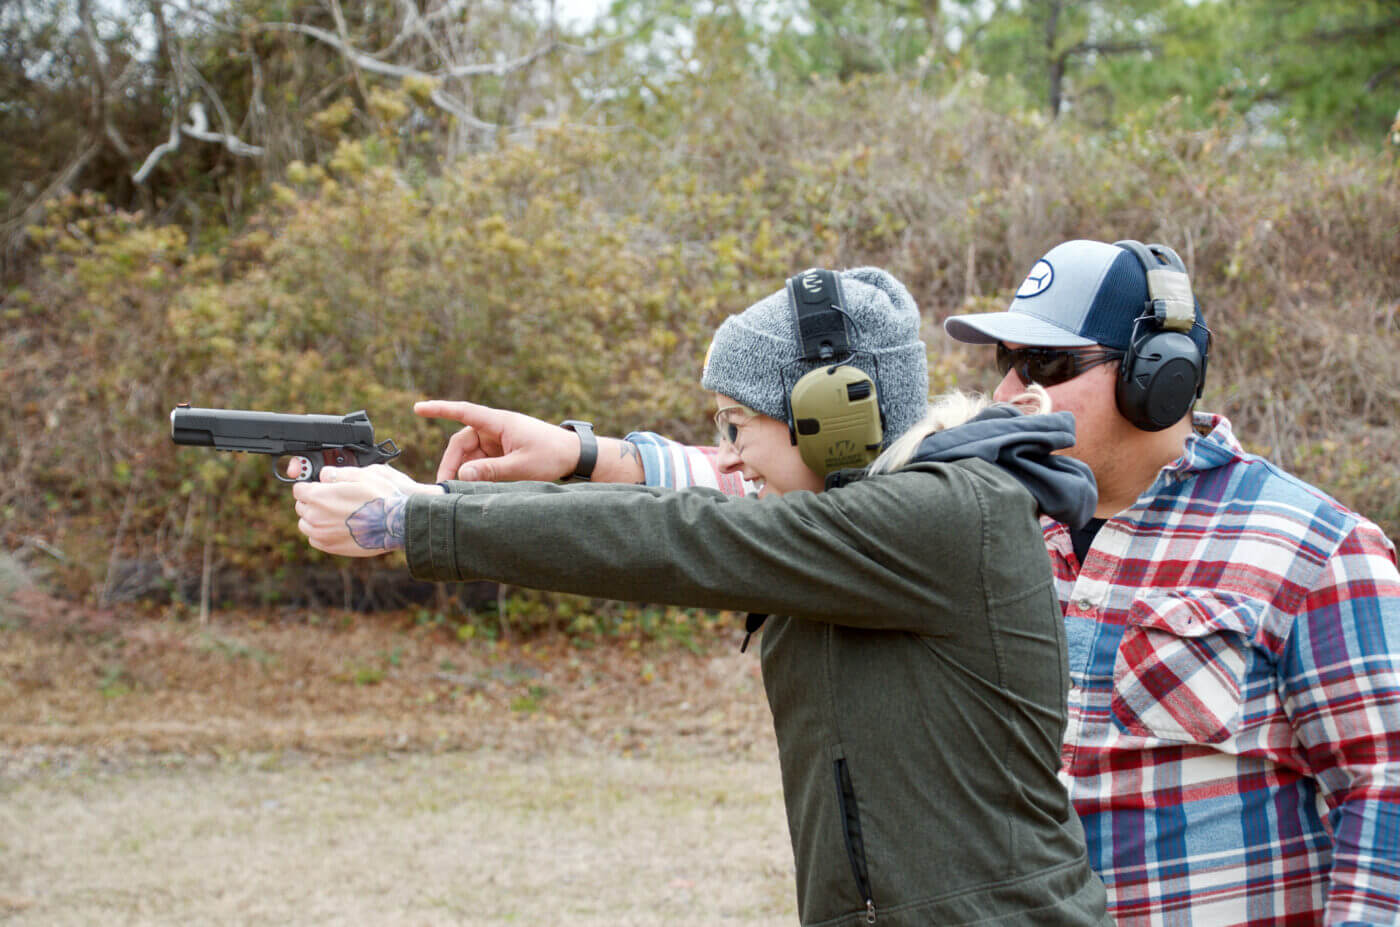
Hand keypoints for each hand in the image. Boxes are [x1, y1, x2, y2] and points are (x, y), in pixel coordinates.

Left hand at [291, 465, 439, 557]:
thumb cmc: (382, 498)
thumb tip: (324, 475)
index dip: (309, 485)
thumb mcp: (361, 475)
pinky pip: (315, 540)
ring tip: (332, 514)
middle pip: (301, 507)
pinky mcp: (332, 548)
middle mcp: (316, 517)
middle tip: (330, 498)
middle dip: (311, 501)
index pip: (298, 489)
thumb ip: (337, 473)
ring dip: (314, 518)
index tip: (318, 486)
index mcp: (319, 496)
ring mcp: (323, 534)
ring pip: (306, 524)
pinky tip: (336, 527)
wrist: (398, 524)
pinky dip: (321, 533)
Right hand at [415, 400, 580, 482]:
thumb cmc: (552, 456)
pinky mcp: (503, 452)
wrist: (576, 456)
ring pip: (470, 456)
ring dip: (464, 473)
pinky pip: (481, 462)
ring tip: (460, 493)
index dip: (439, 410)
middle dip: (451, 464)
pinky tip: (474, 490)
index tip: (418, 408)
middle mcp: (495, 428)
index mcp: (499, 422)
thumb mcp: (521, 466)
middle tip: (444, 488)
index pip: (463, 412)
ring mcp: (499, 440)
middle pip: (462, 444)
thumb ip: (491, 471)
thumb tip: (461, 476)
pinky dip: (476, 475)